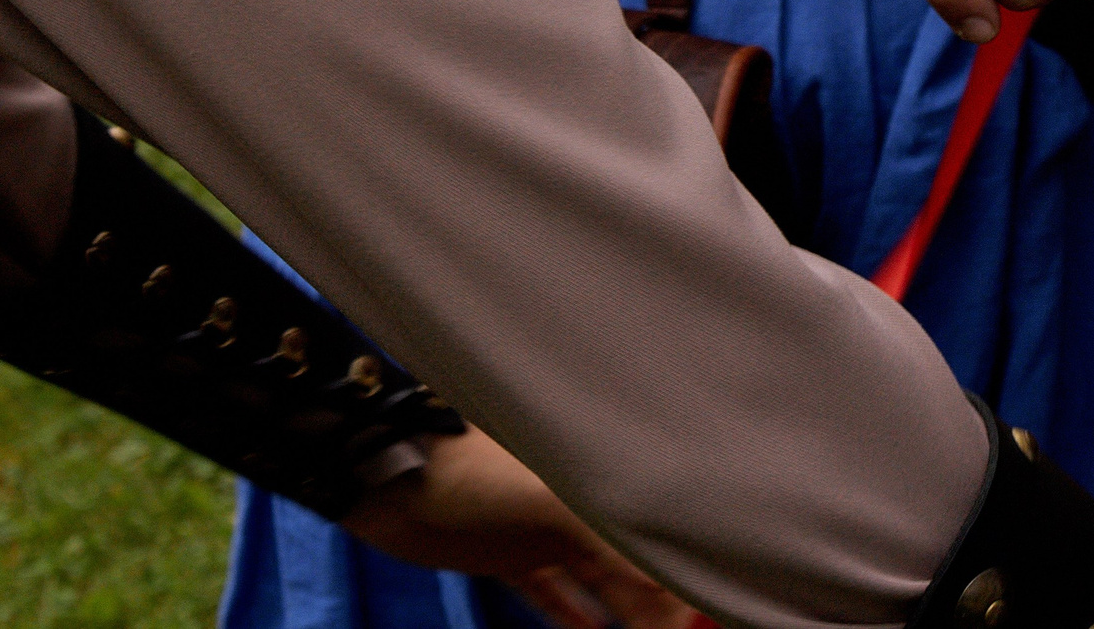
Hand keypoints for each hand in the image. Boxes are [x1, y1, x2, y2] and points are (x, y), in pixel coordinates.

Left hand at [342, 428, 699, 628]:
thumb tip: (661, 592)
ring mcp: (543, 535)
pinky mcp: (509, 559)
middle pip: (628, 564)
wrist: (393, 480)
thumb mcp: (547, 504)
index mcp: (593, 487)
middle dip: (656, 601)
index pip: (650, 538)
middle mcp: (578, 509)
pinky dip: (572, 615)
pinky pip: (550, 594)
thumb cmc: (474, 479)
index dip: (678, 575)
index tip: (700, 613)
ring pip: (595, 583)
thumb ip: (607, 542)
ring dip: (621, 613)